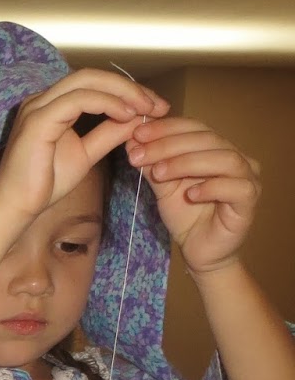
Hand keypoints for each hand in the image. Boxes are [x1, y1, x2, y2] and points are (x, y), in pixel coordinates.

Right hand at [0, 70, 165, 221]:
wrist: (16, 207)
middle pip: (92, 76)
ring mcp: (38, 106)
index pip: (94, 85)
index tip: (155, 107)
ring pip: (87, 81)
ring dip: (122, 92)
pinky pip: (78, 99)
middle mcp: (42, 99)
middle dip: (130, 87)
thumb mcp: (86, 154)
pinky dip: (107, 103)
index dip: (127, 91)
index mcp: (52, 105)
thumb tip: (136, 119)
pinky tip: (126, 115)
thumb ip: (108, 134)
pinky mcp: (38, 119)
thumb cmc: (43, 184)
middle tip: (158, 104)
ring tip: (147, 108)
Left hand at [127, 118, 260, 273]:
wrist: (199, 251)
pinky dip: (211, 187)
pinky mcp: (250, 200)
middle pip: (207, 139)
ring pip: (223, 159)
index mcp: (216, 148)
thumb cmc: (186, 215)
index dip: (166, 128)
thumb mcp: (163, 186)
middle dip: (169, 145)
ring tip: (159, 173)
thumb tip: (131, 141)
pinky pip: (236, 187)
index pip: (194, 127)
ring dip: (187, 163)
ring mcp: (247, 177)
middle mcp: (236, 157)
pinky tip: (190, 194)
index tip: (136, 133)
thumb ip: (152, 164)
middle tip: (140, 155)